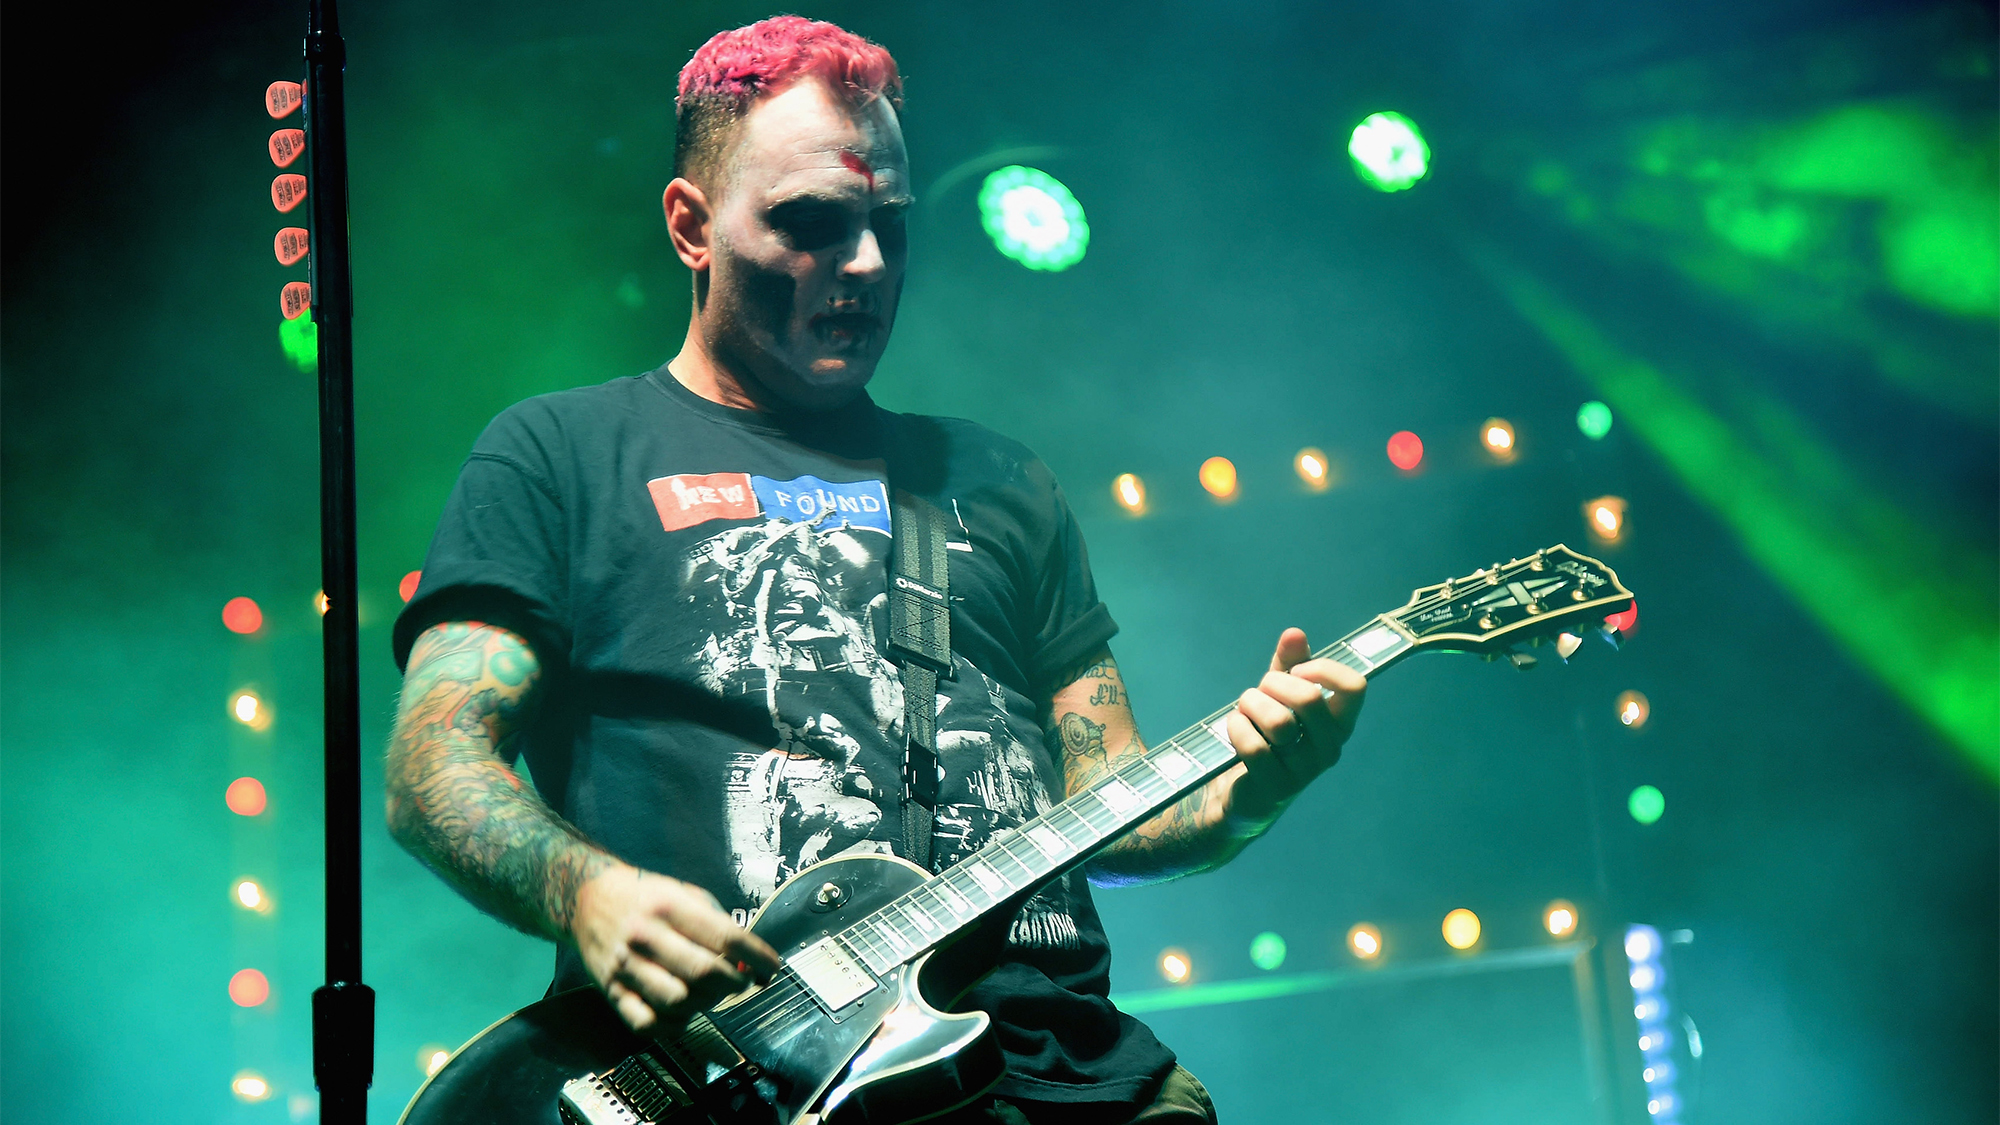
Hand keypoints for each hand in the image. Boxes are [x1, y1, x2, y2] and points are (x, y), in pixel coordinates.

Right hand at [572, 863, 781, 1034]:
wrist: (588, 900)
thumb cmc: (645, 897)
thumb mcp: (684, 893)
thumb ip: (717, 924)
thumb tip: (749, 961)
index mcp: (669, 907)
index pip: (725, 937)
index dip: (757, 957)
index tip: (771, 967)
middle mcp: (646, 936)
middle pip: (705, 972)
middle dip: (735, 983)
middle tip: (741, 982)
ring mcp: (626, 967)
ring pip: (679, 1001)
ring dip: (706, 1004)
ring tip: (711, 994)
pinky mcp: (612, 992)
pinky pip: (648, 1023)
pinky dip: (673, 1025)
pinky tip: (683, 1011)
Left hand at [1221, 627, 1367, 828]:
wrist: (1245, 792)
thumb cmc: (1268, 736)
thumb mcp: (1279, 695)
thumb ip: (1289, 665)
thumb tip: (1294, 633)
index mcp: (1339, 724)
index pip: (1354, 686)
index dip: (1322, 668)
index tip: (1296, 672)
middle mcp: (1330, 749)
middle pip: (1309, 698)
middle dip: (1273, 684)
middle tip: (1259, 692)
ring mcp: (1305, 771)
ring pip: (1279, 722)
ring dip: (1251, 705)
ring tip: (1244, 710)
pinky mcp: (1276, 787)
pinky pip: (1254, 745)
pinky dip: (1237, 728)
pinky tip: (1235, 728)